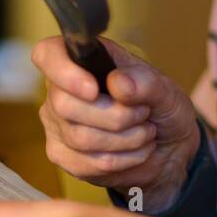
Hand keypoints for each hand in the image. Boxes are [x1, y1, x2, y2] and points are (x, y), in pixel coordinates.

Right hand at [31, 36, 202, 214]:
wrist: (169, 147)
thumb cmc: (161, 108)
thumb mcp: (165, 90)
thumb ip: (144, 83)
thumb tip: (118, 83)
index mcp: (82, 59)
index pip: (48, 54)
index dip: (63, 71)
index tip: (93, 89)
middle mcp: (61, 88)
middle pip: (64, 104)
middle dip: (116, 116)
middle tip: (143, 114)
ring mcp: (57, 123)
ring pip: (79, 137)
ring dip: (124, 139)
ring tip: (145, 132)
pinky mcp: (62, 155)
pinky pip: (84, 163)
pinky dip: (120, 159)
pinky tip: (135, 151)